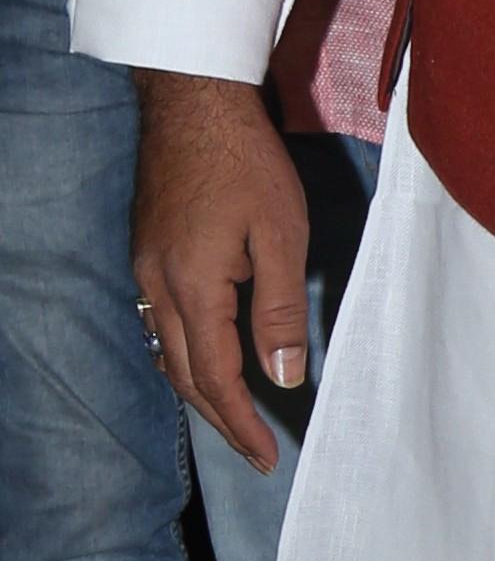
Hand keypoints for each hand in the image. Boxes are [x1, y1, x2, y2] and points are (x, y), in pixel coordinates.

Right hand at [132, 69, 310, 472]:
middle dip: (220, 419)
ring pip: (166, 351)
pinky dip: (184, 354)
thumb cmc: (246, 163)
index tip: (267, 457)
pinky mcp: (147, 251)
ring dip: (199, 390)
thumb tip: (283, 376)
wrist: (192, 103)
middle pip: (183, 375)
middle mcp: (157, 286)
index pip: (215, 378)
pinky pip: (160, 322)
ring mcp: (146, 268)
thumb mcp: (280, 235)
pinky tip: (206, 359)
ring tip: (235, 419)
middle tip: (255, 453)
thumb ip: (279, 309)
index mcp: (192, 288)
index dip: (241, 424)